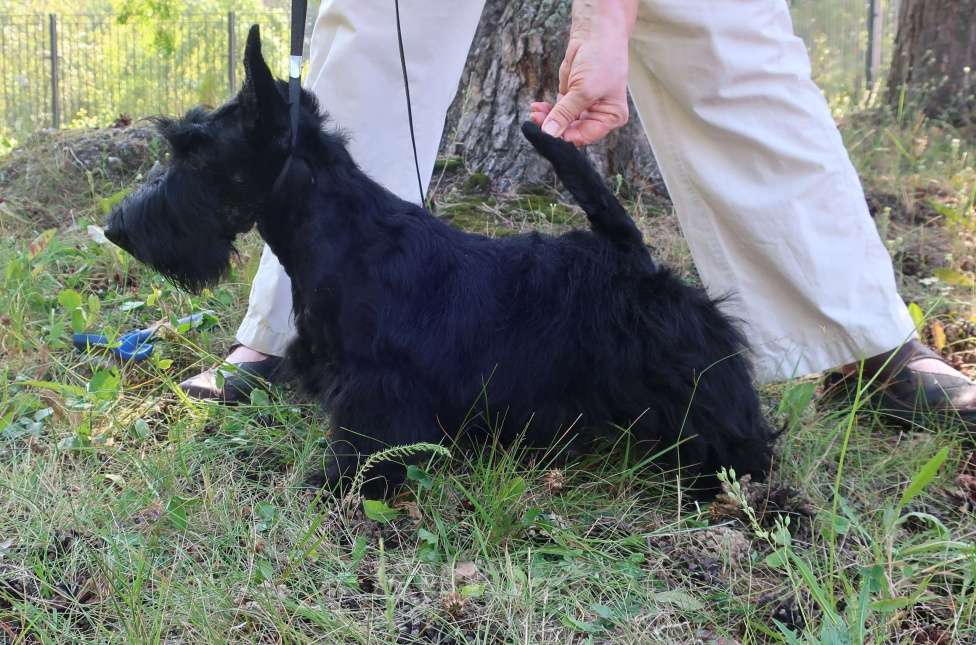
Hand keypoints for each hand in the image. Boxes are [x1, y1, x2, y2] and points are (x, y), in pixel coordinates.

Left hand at [530, 0, 636, 145]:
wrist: (596, 34)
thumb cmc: (601, 60)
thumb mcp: (583, 90)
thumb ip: (565, 113)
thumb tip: (549, 133)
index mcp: (611, 117)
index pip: (586, 135)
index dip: (567, 136)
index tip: (549, 133)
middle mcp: (598, 115)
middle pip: (572, 130)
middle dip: (554, 127)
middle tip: (537, 122)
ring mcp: (583, 107)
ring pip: (562, 122)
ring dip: (547, 120)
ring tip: (535, 114)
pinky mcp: (570, 98)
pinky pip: (557, 110)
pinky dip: (546, 110)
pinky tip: (537, 107)